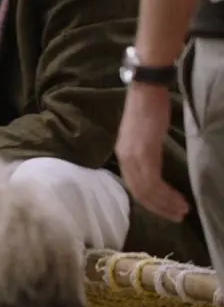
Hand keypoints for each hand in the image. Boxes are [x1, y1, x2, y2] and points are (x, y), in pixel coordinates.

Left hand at [118, 84, 191, 220]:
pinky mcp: (144, 151)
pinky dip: (165, 194)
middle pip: (139, 192)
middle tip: (177, 217)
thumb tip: (156, 171)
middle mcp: (125, 158)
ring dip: (165, 204)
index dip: (151, 202)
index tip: (168, 211)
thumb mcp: (144, 137)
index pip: (134, 187)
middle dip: (159, 208)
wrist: (147, 90)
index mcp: (123, 155)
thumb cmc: (149, 110)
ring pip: (146, 190)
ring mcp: (132, 155)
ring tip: (181, 211)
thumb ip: (146, 154)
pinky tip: (179, 199)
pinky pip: (152, 181)